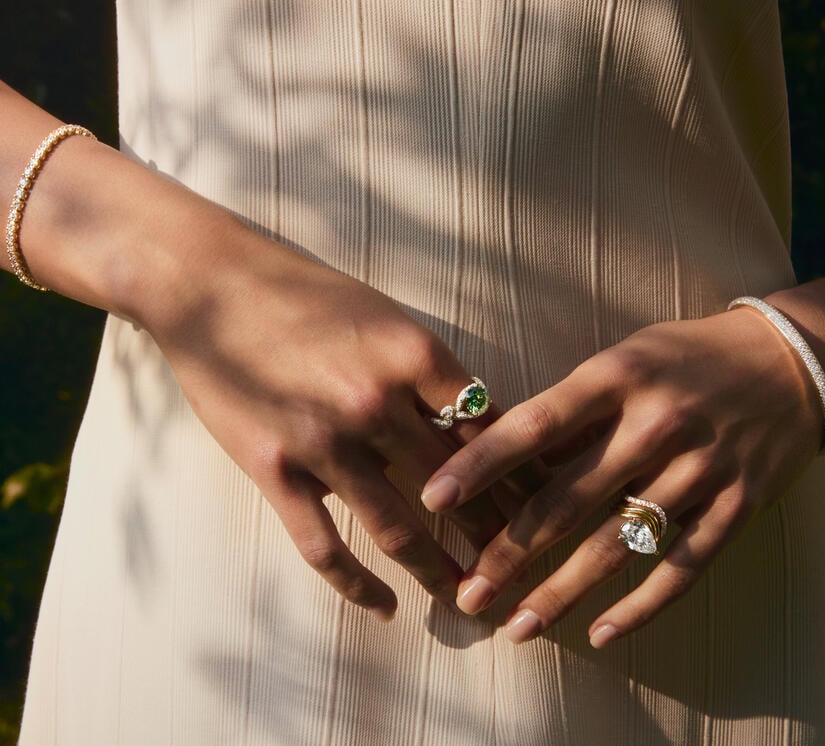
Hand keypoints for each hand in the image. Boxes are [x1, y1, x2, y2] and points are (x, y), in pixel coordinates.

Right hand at [141, 210, 505, 619]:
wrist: (212, 286)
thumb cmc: (306, 293)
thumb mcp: (384, 315)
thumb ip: (427, 372)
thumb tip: (472, 422)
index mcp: (413, 355)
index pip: (490, 429)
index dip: (523, 472)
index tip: (542, 500)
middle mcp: (377, 403)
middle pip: (456, 485)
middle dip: (495, 530)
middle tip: (519, 561)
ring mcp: (325, 442)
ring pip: (399, 530)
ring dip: (440, 571)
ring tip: (468, 595)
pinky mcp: (276, 471)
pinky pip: (325, 548)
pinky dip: (358, 586)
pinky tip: (385, 607)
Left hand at [420, 307, 824, 644]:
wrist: (787, 361)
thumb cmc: (687, 355)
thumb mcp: (624, 358)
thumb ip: (572, 407)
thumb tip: (510, 456)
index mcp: (616, 377)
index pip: (533, 425)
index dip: (480, 463)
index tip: (434, 497)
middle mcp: (654, 426)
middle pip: (567, 500)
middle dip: (510, 552)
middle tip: (468, 592)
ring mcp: (698, 471)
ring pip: (616, 546)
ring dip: (562, 593)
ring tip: (516, 626)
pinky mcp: (735, 507)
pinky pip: (681, 567)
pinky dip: (641, 607)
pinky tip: (602, 634)